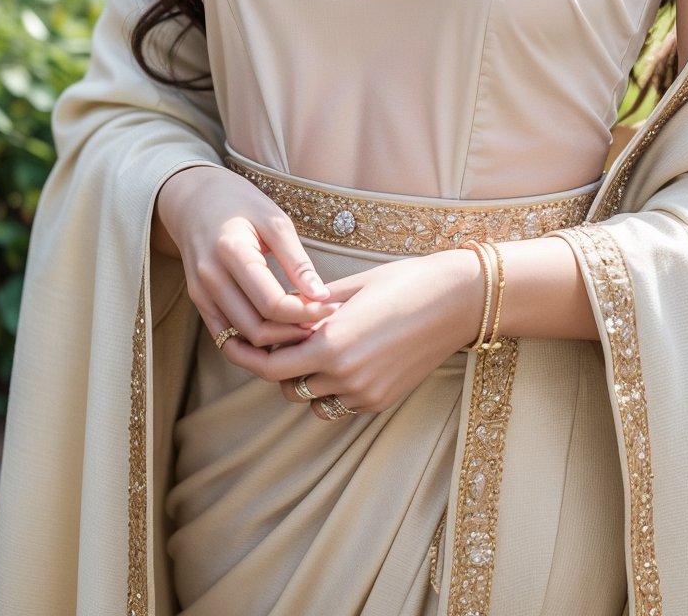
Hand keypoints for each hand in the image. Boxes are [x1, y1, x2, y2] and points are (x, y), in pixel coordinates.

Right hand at [152, 164, 339, 354]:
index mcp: (231, 252)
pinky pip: (226, 338)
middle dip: (294, 332)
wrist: (196, 201)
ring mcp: (200, 294)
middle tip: (321, 321)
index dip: (305, 313)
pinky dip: (253, 343)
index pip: (271, 303)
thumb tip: (321, 296)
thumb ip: (297, 261)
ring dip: (276, 341)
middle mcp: (210, 278)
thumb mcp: (275, 221)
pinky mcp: (199, 303)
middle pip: (257, 329)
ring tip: (304, 326)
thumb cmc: (242, 204)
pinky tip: (279, 331)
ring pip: (242, 340)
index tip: (331, 307)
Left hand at [227, 249, 483, 413]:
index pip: (271, 366)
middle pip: (286, 387)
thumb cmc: (405, 282)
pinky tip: (341, 360)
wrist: (455, 302)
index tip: (231, 342)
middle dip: (276, 366)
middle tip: (274, 342)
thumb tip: (283, 314)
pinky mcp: (381, 400)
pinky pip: (340, 405)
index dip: (246, 356)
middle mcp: (345, 376)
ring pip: (312, 401)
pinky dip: (331, 389)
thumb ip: (313, 308)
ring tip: (311, 351)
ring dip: (303, 381)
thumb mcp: (352, 287)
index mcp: (332, 345)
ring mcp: (364, 393)